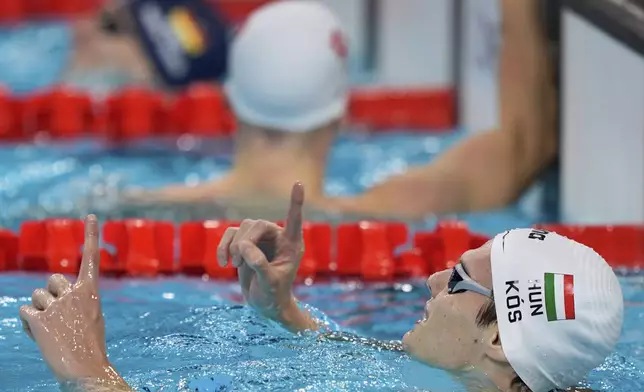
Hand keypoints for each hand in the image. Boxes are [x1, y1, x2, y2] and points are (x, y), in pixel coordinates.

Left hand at [19, 215, 124, 385]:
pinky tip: (40, 335)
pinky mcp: (38, 320)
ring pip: (36, 296)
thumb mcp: (92, 317)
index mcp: (91, 292)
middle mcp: (74, 294)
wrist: (84, 368)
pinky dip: (28, 323)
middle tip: (57, 313)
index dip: (92, 235)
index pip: (92, 258)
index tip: (91, 216)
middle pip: (52, 279)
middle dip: (50, 293)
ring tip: (51, 329)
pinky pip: (24, 311)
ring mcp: (55, 306)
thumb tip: (51, 296)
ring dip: (39, 310)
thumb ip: (76, 300)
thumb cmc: (90, 344)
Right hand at [218, 182, 316, 330]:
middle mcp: (277, 237)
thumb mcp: (270, 284)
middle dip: (245, 242)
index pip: (294, 219)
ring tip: (235, 265)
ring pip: (242, 227)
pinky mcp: (244, 243)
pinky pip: (229, 234)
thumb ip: (260, 266)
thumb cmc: (274, 295)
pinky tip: (223, 263)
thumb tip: (245, 249)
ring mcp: (260, 238)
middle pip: (256, 224)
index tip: (298, 183)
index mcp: (291, 244)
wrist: (264, 305)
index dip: (295, 202)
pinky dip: (223, 247)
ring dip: (234, 246)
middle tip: (240, 262)